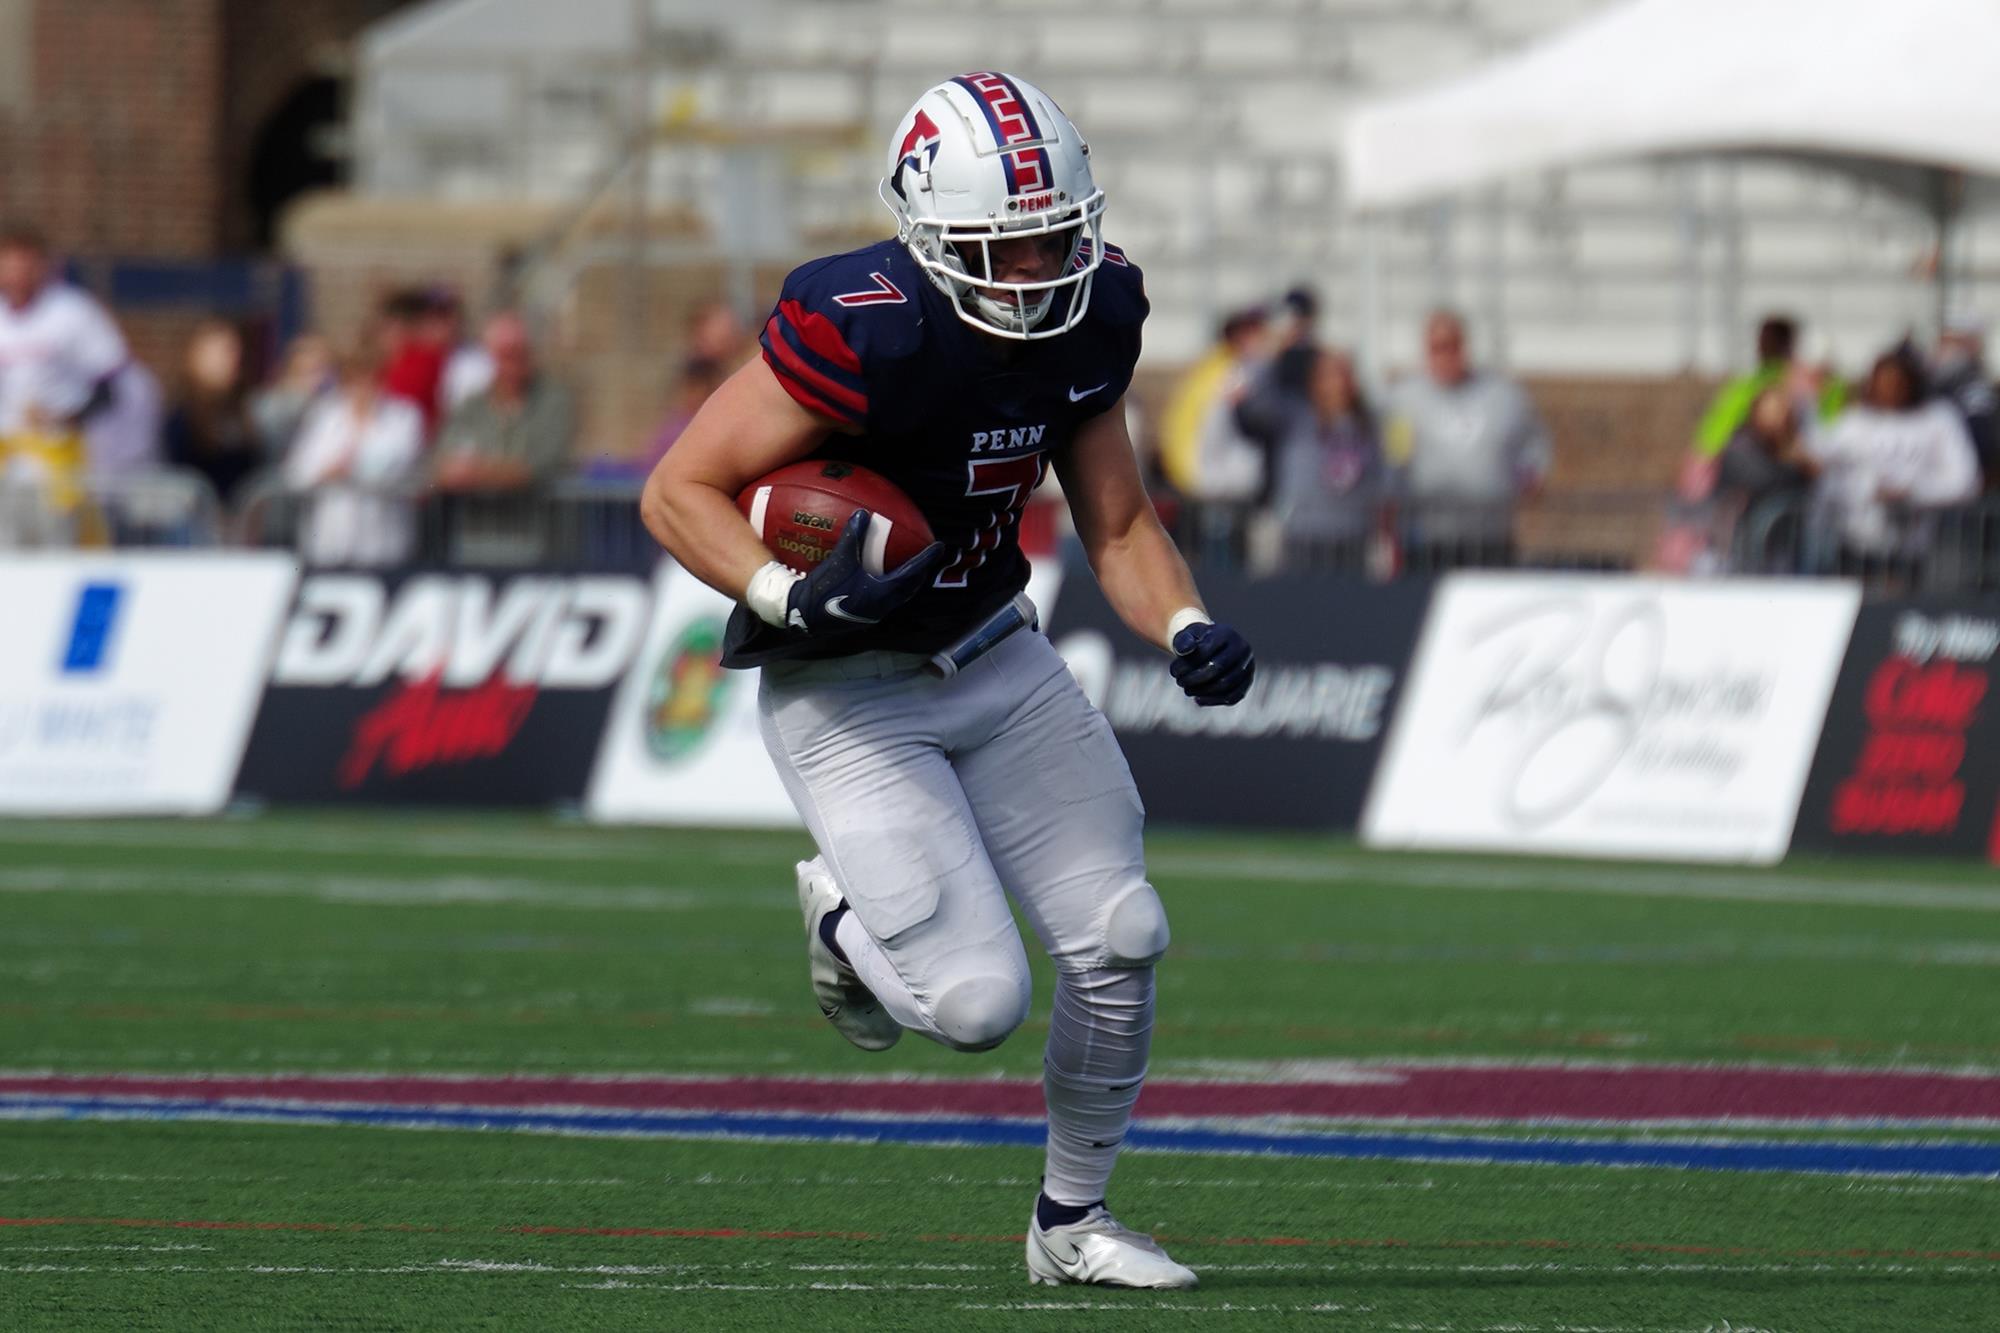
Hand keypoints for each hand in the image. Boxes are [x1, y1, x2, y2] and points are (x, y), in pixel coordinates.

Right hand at [785, 509, 948, 634]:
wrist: (804, 616)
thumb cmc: (825, 590)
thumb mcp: (840, 560)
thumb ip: (853, 536)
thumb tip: (862, 513)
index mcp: (883, 593)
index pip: (912, 573)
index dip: (926, 559)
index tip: (939, 547)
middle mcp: (882, 606)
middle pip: (909, 588)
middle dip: (919, 573)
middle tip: (925, 559)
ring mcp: (872, 613)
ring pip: (897, 596)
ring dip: (904, 582)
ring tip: (907, 568)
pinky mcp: (861, 615)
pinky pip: (883, 598)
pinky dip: (887, 586)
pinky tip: (876, 577)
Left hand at [1170, 620, 1254, 706]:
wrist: (1212, 646)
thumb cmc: (1196, 641)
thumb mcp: (1187, 636)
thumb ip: (1183, 640)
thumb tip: (1184, 650)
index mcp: (1226, 633)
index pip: (1207, 650)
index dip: (1187, 664)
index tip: (1173, 671)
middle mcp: (1242, 648)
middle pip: (1218, 667)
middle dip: (1194, 678)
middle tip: (1180, 682)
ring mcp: (1248, 665)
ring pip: (1226, 684)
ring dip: (1202, 691)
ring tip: (1187, 690)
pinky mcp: (1247, 682)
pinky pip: (1233, 696)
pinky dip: (1214, 700)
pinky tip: (1198, 699)